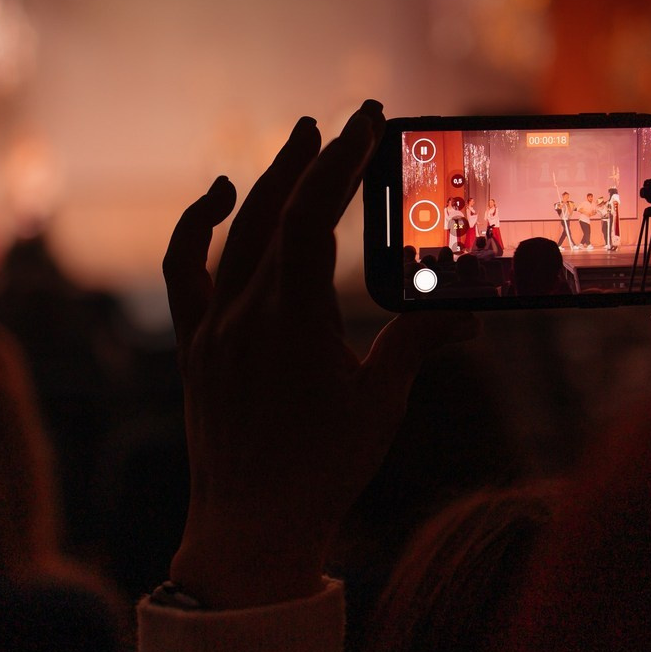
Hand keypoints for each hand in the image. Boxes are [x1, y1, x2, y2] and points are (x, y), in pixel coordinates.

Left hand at [162, 100, 478, 608]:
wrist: (251, 529)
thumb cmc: (322, 472)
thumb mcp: (381, 404)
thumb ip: (418, 345)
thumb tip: (465, 314)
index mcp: (291, 322)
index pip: (313, 217)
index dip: (342, 162)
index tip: (368, 123)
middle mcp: (243, 314)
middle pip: (276, 212)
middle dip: (313, 160)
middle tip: (346, 124)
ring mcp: (212, 328)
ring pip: (236, 233)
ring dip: (269, 182)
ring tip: (299, 142)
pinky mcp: (195, 345)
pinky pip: (185, 271)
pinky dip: (198, 226)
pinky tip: (220, 197)